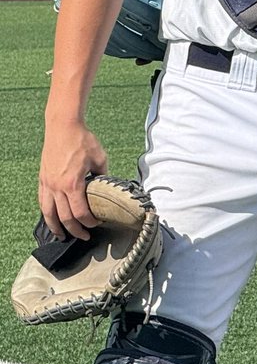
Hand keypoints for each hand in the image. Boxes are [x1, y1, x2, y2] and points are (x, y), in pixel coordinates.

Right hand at [39, 118, 107, 239]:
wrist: (63, 127)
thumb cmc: (82, 140)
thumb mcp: (100, 158)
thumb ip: (103, 175)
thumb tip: (107, 187)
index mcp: (73, 184)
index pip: (80, 212)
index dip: (89, 222)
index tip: (96, 224)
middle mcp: (57, 187)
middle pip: (64, 217)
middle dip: (75, 230)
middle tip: (84, 236)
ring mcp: (47, 183)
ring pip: (48, 213)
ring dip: (56, 227)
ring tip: (63, 236)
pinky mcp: (43, 179)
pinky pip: (42, 201)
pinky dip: (46, 213)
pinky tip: (51, 218)